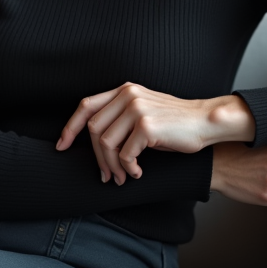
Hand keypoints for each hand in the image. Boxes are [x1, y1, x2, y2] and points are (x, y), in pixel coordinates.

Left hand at [56, 82, 254, 185]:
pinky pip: (125, 154)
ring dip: (112, 166)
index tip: (61, 146)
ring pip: (106, 144)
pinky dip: (129, 169)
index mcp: (124, 90)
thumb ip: (120, 117)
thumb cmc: (174, 123)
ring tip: (122, 177)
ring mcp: (136, 108)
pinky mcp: (146, 126)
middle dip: (97, 158)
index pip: (86, 106)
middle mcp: (128, 95)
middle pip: (93, 129)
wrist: (205, 122)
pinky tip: (138, 173)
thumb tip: (94, 143)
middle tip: (106, 175)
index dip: (70, 127)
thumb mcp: (143, 111)